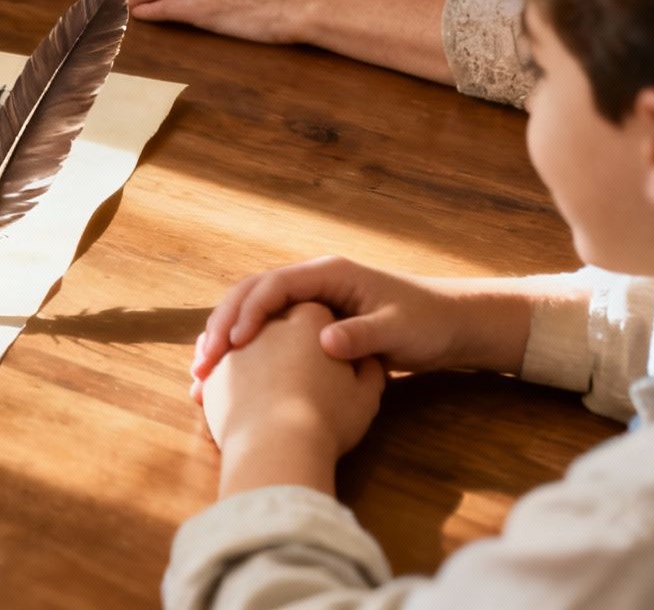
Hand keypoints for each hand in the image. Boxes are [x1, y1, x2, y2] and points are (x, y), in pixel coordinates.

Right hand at [193, 257, 535, 390]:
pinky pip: (264, 331)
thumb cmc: (428, 322)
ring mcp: (306, 300)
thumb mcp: (399, 330)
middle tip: (202, 363)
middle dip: (222, 327)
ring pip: (250, 313)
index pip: (273, 286)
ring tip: (203, 375)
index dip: (248, 314)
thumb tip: (323, 341)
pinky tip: (227, 380)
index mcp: (327, 274)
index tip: (233, 345)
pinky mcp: (306, 322)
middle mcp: (310, 281)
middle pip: (249, 295)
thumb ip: (362, 335)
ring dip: (224, 340)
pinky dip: (241, 352)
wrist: (450, 325)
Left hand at [199, 303, 385, 497]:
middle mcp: (269, 322)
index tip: (329, 355)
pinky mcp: (214, 371)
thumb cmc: (327, 419)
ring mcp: (237, 345)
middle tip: (300, 372)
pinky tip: (240, 393)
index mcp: (310, 316)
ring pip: (246, 341)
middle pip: (279, 323)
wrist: (278, 447)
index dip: (324, 333)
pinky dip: (229, 374)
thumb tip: (366, 362)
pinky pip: (220, 366)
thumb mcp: (365, 395)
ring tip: (269, 384)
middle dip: (286, 342)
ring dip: (254, 354)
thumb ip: (368, 370)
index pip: (317, 313)